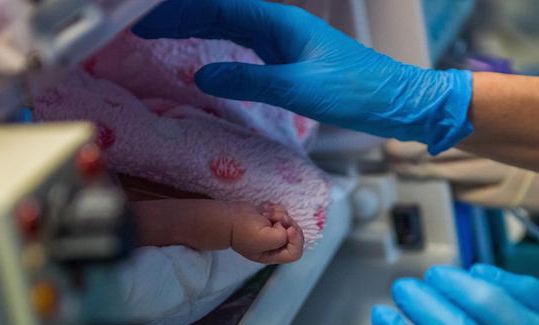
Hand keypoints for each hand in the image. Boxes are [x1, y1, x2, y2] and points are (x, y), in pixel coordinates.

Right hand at [133, 0, 473, 153]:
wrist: (399, 103)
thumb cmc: (358, 92)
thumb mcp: (300, 89)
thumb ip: (250, 80)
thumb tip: (202, 72)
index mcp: (282, 22)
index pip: (220, 7)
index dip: (179, 12)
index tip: (144, 21)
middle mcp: (282, 26)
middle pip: (221, 12)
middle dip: (180, 16)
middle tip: (139, 28)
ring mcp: (287, 43)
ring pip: (232, 27)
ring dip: (197, 29)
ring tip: (161, 36)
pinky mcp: (293, 61)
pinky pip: (246, 46)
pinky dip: (220, 46)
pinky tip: (206, 56)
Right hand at [229, 202, 303, 263]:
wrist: (228, 218)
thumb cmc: (244, 230)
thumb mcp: (264, 239)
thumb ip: (281, 238)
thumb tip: (287, 229)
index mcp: (273, 255)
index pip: (295, 253)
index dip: (296, 241)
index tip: (288, 229)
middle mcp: (275, 245)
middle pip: (295, 235)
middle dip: (287, 223)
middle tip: (275, 219)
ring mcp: (273, 232)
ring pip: (289, 221)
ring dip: (279, 214)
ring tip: (264, 213)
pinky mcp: (271, 220)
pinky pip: (282, 212)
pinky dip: (275, 208)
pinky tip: (263, 209)